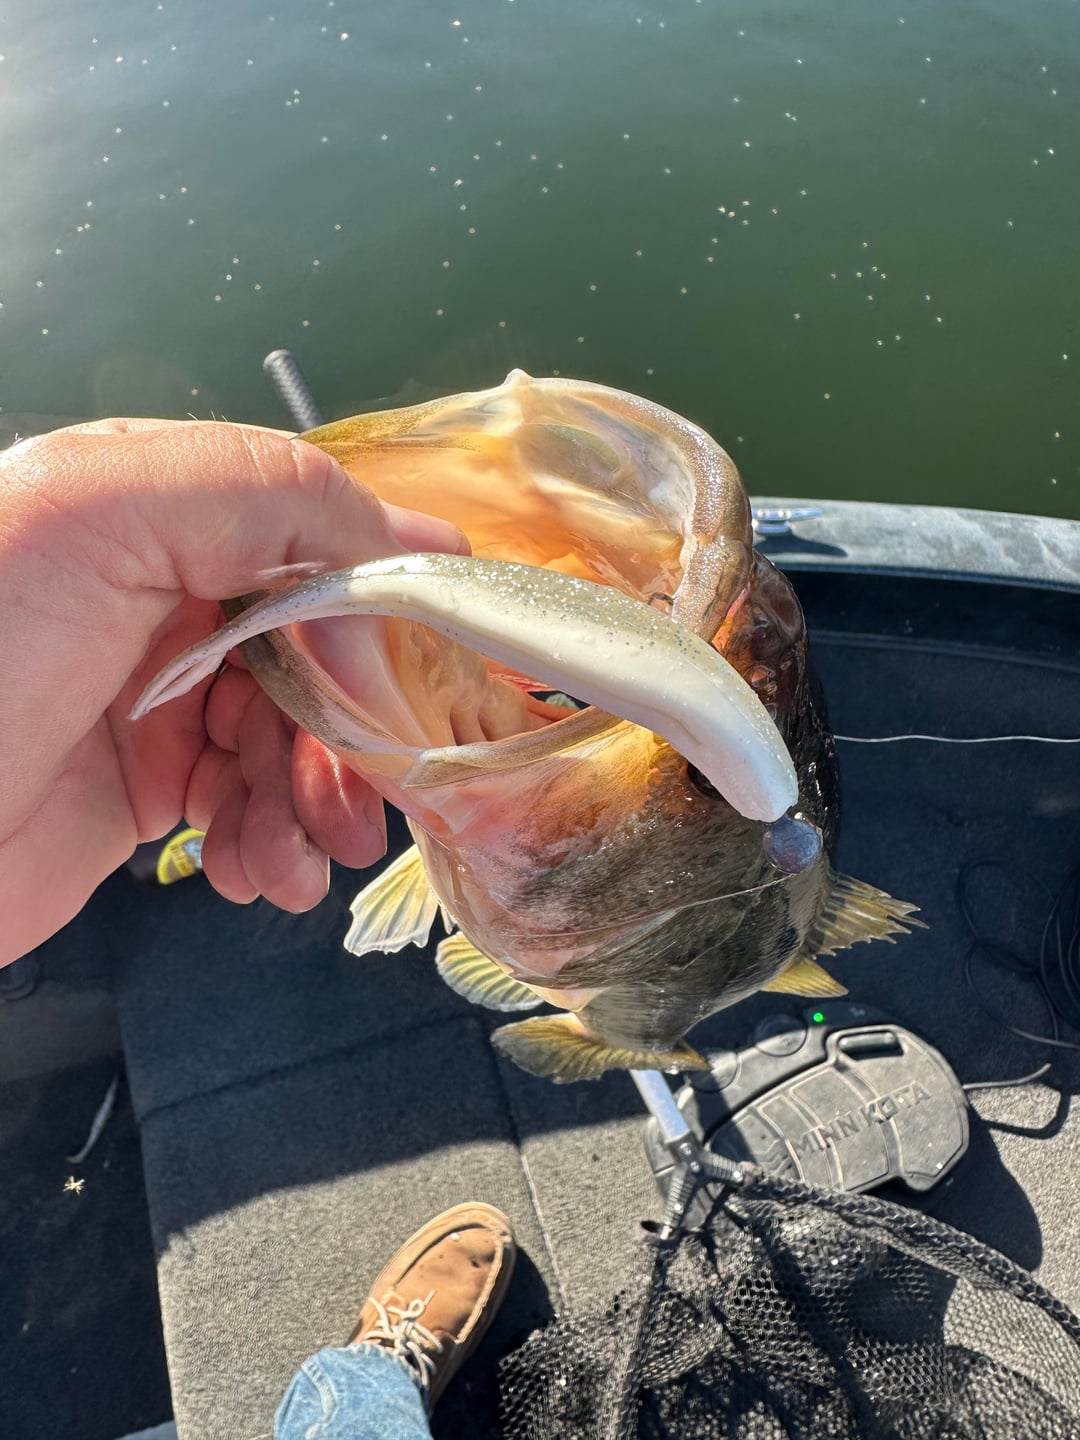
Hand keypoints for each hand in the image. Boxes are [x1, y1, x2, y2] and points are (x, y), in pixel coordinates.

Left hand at [0, 418, 464, 965]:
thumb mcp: (101, 513)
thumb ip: (267, 493)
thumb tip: (421, 544)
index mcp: (161, 508)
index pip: (322, 540)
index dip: (379, 610)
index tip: (422, 683)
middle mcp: (167, 594)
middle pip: (322, 654)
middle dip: (352, 734)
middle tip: (366, 806)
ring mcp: (160, 696)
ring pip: (298, 740)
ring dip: (314, 805)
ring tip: (293, 863)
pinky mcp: (148, 789)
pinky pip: (252, 808)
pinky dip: (268, 847)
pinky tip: (250, 877)